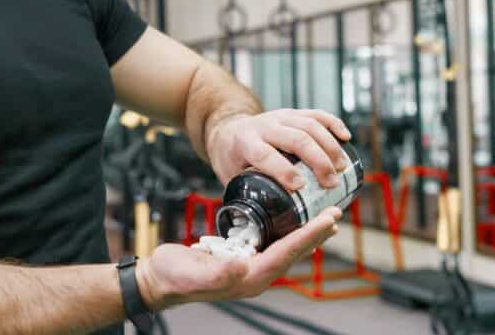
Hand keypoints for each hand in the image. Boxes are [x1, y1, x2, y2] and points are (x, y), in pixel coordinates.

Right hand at [136, 207, 341, 309]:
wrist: (158, 281)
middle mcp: (254, 275)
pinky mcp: (241, 259)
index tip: (328, 219)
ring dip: (305, 232)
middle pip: (293, 251)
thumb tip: (241, 266)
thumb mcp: (191, 273)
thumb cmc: (173, 277)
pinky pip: (271, 243)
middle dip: (315, 233)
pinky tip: (290, 221)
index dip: (308, 236)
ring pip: (285, 247)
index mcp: (248, 278)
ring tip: (323, 218)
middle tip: (336, 213)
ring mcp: (248, 268)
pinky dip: (287, 230)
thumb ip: (216, 272)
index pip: (286, 253)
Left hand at [206, 109, 351, 189]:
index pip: (266, 154)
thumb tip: (273, 237)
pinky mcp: (293, 113)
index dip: (284, 170)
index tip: (301, 186)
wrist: (227, 131)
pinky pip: (316, 114)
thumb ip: (250, 203)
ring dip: (330, 146)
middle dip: (317, 160)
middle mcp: (264, 126)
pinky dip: (333, 124)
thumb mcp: (232, 180)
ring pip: (309, 125)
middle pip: (295, 138)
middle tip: (331, 183)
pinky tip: (346, 138)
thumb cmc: (233, 161)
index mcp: (245, 143)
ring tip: (342, 168)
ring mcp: (280, 116)